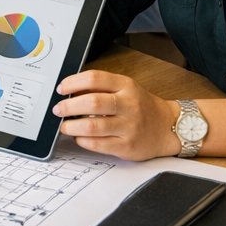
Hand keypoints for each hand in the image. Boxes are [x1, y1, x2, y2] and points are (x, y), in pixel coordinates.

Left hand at [53, 70, 180, 159]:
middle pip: (91, 102)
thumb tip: (69, 91)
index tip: (61, 89)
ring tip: (64, 125)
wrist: (167, 127)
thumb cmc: (141, 107)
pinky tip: (78, 136)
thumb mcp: (125, 89)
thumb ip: (101, 87)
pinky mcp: (126, 146)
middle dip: (68, 106)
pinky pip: (96, 144)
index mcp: (126, 86)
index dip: (72, 83)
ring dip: (71, 126)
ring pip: (91, 126)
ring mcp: (128, 127)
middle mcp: (128, 105)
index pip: (94, 78)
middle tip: (58, 109)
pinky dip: (81, 140)